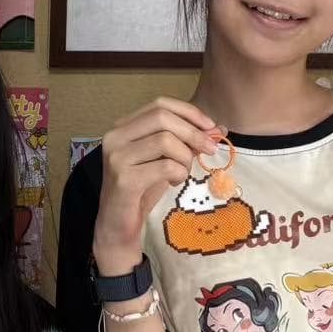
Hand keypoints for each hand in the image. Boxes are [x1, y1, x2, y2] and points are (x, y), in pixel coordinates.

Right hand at [93, 97, 219, 272]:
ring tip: (182, 173)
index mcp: (123, 128)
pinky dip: (178, 173)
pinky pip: (165, 166)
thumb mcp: (166, 160)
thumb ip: (186, 142)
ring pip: (165, 140)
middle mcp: (115, 137)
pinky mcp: (124, 179)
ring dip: (185, 157)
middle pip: (162, 118)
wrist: (118, 226)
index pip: (159, 104)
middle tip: (210, 150)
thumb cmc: (142, 191)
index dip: (188, 112)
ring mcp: (117, 157)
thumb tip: (218, 129)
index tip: (211, 127)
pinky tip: (174, 183)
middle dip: (193, 133)